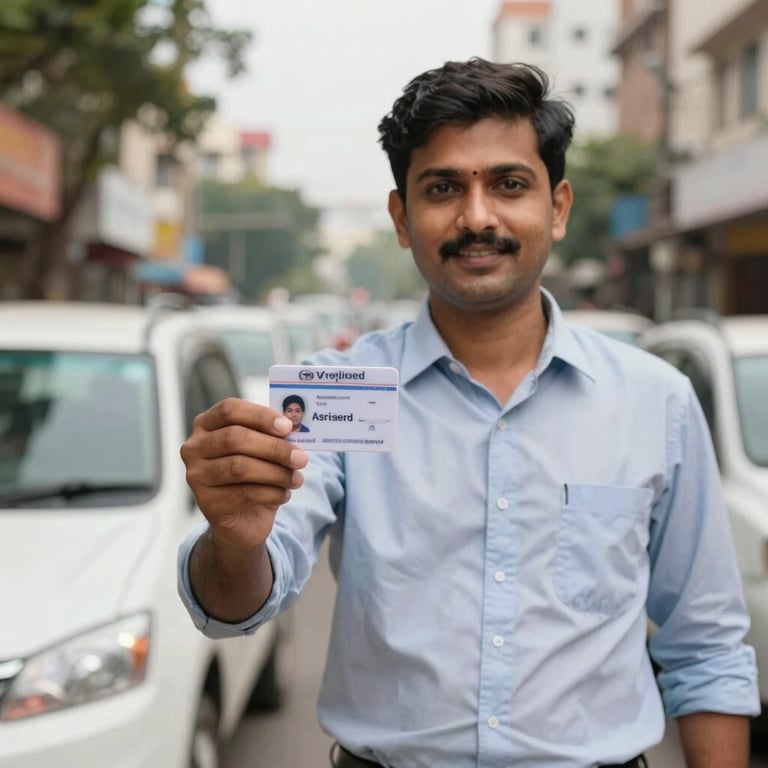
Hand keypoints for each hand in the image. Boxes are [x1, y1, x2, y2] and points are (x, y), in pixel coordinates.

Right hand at [180, 398, 307, 550]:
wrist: (243, 519)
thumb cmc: (254, 475)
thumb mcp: (263, 450)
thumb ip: (274, 435)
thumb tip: (296, 425)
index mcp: (207, 424)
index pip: (229, 410)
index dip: (260, 416)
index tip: (287, 427)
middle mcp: (194, 447)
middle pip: (235, 438)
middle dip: (274, 448)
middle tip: (301, 458)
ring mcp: (197, 476)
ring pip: (239, 467)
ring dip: (276, 473)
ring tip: (297, 479)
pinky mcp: (207, 503)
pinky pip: (244, 494)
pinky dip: (271, 493)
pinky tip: (284, 494)